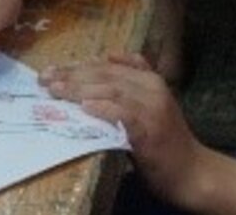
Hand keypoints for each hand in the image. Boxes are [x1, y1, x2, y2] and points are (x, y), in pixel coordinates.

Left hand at [42, 53, 206, 202]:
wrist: (191, 171)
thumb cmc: (161, 140)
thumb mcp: (144, 106)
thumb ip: (123, 88)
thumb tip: (86, 75)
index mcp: (149, 78)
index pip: (106, 66)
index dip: (75, 66)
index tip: (49, 71)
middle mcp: (152, 88)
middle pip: (105, 75)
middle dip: (71, 76)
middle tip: (44, 80)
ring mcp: (153, 108)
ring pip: (111, 90)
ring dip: (80, 89)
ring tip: (56, 91)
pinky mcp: (151, 130)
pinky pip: (124, 114)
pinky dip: (104, 108)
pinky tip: (84, 107)